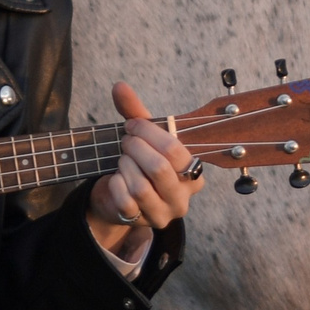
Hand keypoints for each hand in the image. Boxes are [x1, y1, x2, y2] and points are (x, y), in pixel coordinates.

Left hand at [86, 80, 200, 259]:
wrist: (117, 194)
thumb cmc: (138, 162)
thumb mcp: (141, 137)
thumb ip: (134, 112)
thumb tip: (119, 86)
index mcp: (193, 172)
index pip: (174, 150)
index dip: (148, 133)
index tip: (131, 125)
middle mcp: (184, 197)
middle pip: (159, 168)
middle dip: (135, 149)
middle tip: (125, 142)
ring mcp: (164, 213)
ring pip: (141, 186)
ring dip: (125, 166)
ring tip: (122, 160)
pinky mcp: (142, 223)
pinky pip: (125, 201)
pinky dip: (116, 184)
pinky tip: (115, 178)